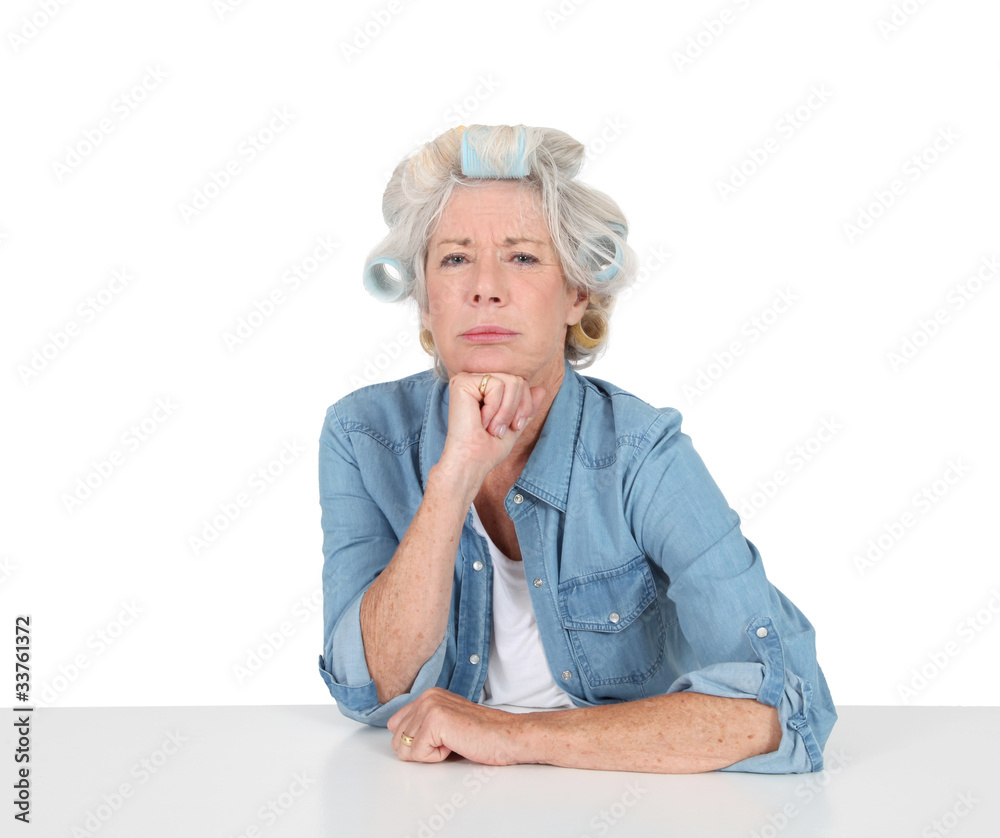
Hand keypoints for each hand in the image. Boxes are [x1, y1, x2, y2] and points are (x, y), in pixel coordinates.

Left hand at [386, 687, 523, 765]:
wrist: (507, 737)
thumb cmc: (482, 736)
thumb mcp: (447, 724)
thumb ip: (423, 724)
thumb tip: (400, 740)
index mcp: (428, 695)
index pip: (396, 726)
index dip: (414, 742)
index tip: (440, 741)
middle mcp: (426, 697)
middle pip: (396, 738)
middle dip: (419, 749)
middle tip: (447, 743)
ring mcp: (430, 707)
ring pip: (404, 748)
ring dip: (428, 753)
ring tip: (452, 743)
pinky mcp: (435, 721)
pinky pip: (416, 754)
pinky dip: (435, 758)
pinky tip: (455, 745)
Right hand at [438, 372, 543, 485]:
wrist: (472, 462)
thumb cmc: (488, 448)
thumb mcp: (514, 426)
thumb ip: (525, 407)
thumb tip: (541, 390)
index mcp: (484, 389)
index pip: (519, 382)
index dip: (524, 406)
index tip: (513, 427)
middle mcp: (474, 380)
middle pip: (517, 380)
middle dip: (516, 409)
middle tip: (500, 429)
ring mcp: (467, 379)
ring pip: (510, 381)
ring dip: (506, 411)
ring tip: (491, 427)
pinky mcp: (462, 382)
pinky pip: (496, 385)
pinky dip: (495, 408)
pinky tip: (481, 421)